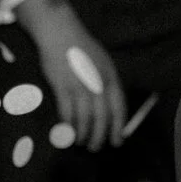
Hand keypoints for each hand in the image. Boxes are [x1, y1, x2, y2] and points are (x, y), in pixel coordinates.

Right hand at [17, 0, 125, 148]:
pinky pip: (66, 112)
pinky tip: (67, 131)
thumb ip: (107, 84)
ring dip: (81, 134)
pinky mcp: (61, 86)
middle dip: (99, 136)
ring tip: (80, 142)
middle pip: (101, 117)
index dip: (118, 128)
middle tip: (95, 147)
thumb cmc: (83, 48)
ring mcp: (79, 86)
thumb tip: (110, 109)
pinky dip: (67, 124)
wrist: (61, 34)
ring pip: (83, 118)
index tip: (116, 141)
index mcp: (111, 78)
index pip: (119, 109)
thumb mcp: (103, 64)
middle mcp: (97, 84)